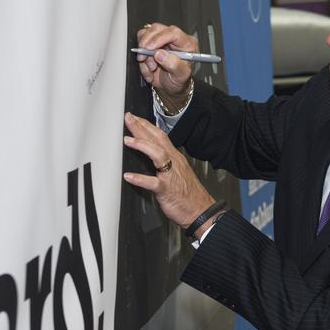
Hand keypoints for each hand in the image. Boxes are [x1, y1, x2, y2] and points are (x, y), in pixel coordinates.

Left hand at [123, 112, 214, 231]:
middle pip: (157, 140)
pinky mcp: (167, 190)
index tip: (135, 118)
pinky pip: (153, 183)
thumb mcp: (178, 172)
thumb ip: (165, 162)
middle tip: (128, 118)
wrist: (201, 211)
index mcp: (175, 158)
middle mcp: (174, 163)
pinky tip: (128, 176)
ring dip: (142, 145)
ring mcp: (171, 176)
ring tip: (127, 140)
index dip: (147, 125)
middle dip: (141, 127)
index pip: (160, 136)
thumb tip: (151, 154)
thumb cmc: (189, 194)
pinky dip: (140, 179)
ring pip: (157, 155)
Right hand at [135, 22, 196, 109]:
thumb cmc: (179, 80)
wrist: (171, 87)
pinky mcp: (151, 44)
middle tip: (145, 59)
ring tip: (151, 67)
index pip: (173, 33)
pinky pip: (140, 44)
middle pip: (157, 29)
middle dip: (147, 45)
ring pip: (145, 35)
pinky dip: (141, 58)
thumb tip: (160, 54)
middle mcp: (174, 39)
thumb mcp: (181, 76)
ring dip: (144, 53)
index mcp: (187, 43)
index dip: (159, 38)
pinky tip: (148, 67)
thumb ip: (174, 65)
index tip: (150, 48)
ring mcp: (162, 40)